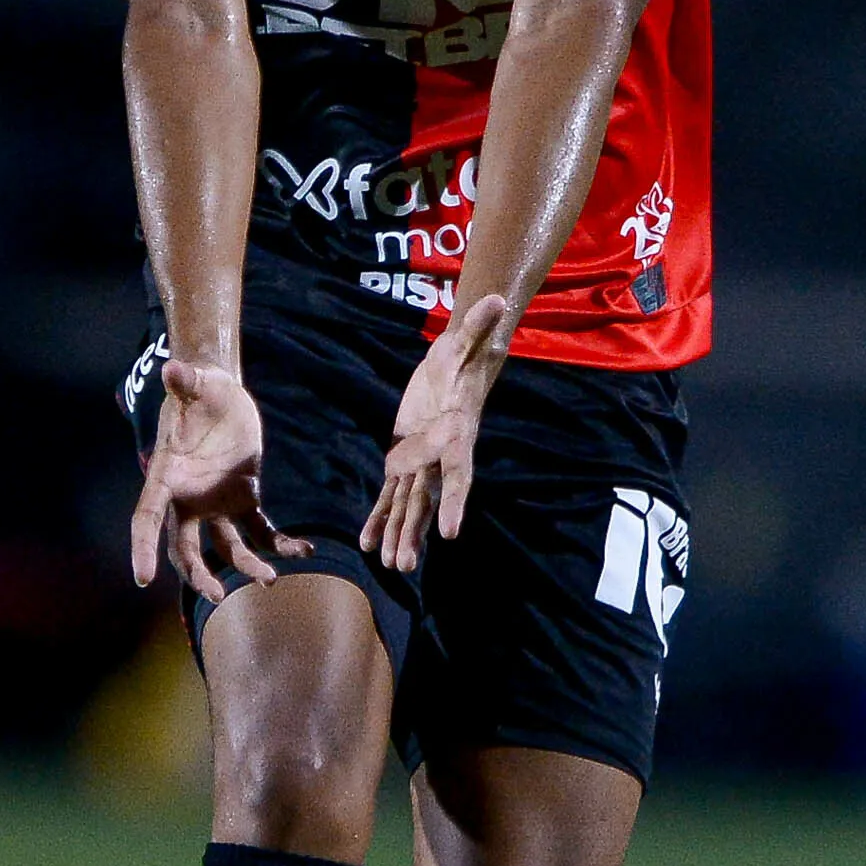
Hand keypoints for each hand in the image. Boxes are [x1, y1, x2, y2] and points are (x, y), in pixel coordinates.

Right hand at [131, 356, 307, 601]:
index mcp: (168, 476)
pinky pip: (260, 530)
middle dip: (197, 574)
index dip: (142, 546)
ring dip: (245, 567)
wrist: (222, 393)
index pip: (147, 517)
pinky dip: (280, 544)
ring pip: (226, 547)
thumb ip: (186, 383)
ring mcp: (216, 503)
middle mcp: (188, 498)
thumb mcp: (198, 385)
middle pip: (185, 547)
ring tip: (270, 580)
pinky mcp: (243, 500)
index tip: (141, 577)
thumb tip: (172, 368)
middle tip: (215, 596)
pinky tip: (305, 550)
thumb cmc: (202, 389)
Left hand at [363, 293, 513, 572]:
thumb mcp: (466, 340)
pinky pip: (390, 494)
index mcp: (454, 438)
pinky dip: (379, 517)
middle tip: (406, 563)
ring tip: (393, 566)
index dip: (453, 503)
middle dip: (415, 532)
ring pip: (407, 505)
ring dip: (398, 534)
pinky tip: (367, 543)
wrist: (456, 370)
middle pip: (426, 501)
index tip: (451, 533)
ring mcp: (421, 462)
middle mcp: (439, 458)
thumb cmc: (462, 357)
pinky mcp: (404, 459)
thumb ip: (478, 326)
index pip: (456, 475)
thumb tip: (498, 299)